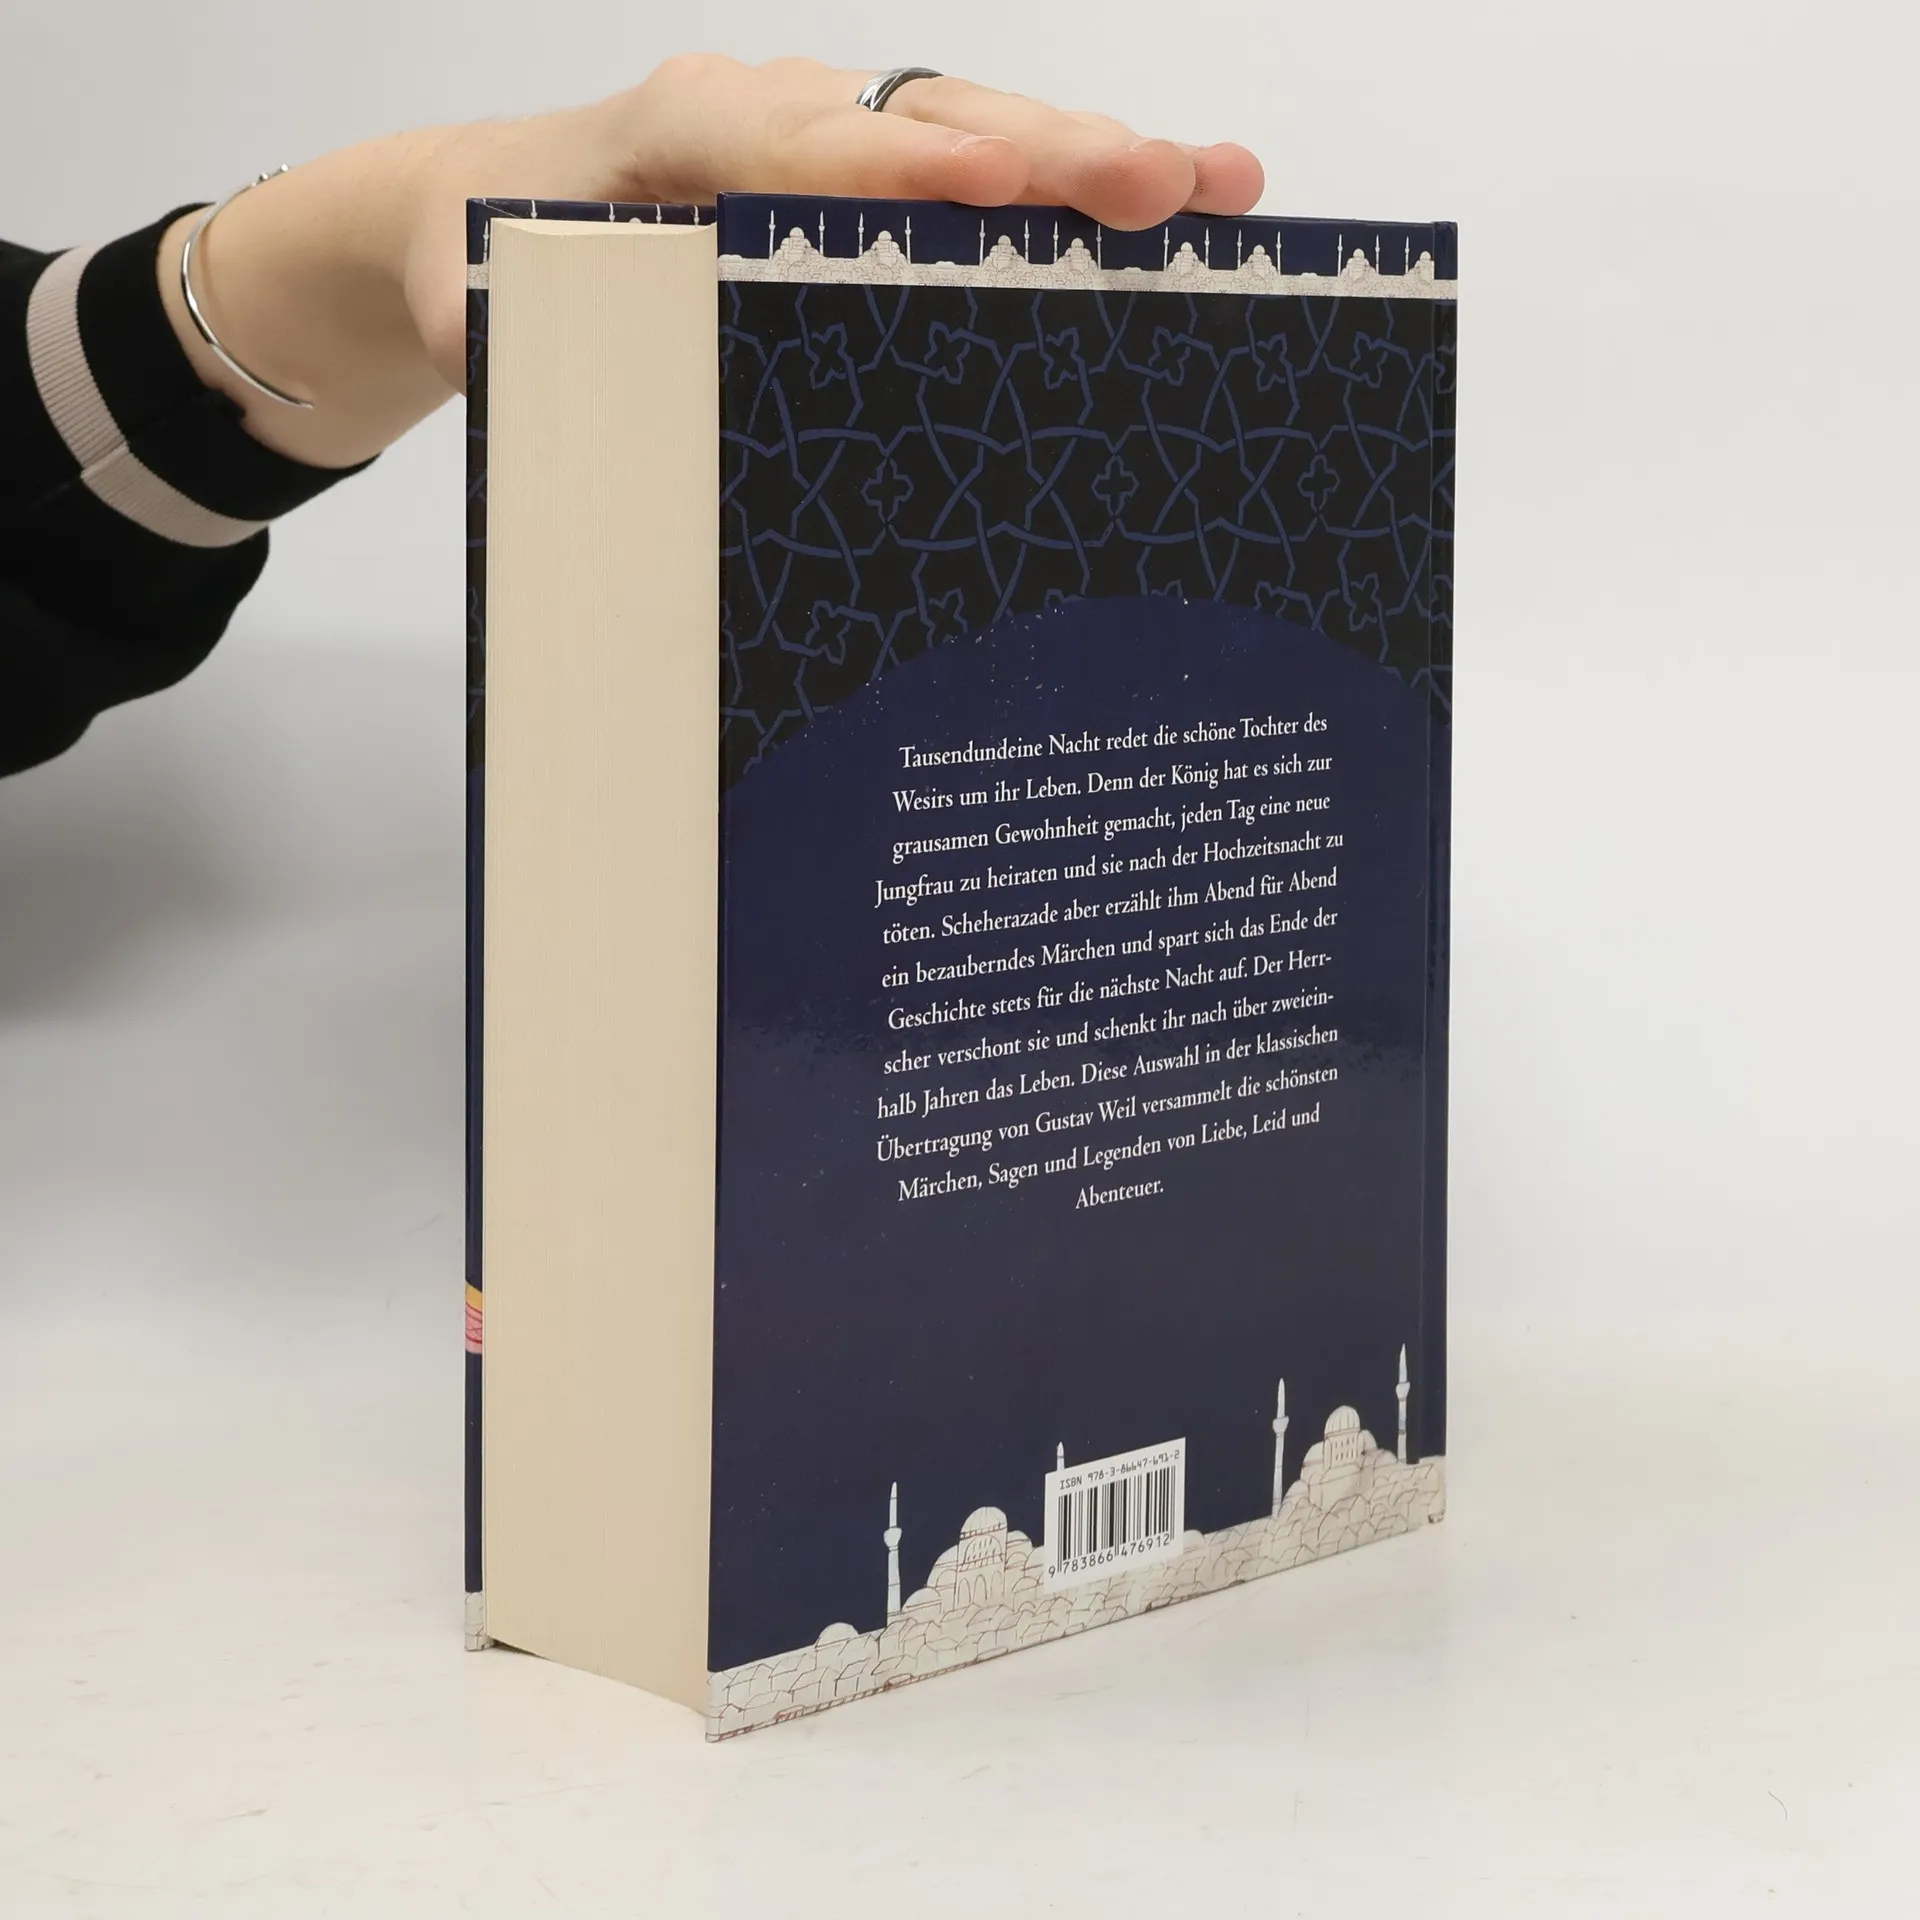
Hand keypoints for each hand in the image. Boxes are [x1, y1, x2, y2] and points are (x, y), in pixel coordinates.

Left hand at [159, 57, 1265, 469]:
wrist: (477, 210)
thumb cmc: (487, 265)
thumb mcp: (485, 312)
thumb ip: (533, 341)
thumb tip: (611, 411)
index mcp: (668, 133)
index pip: (790, 141)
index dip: (890, 166)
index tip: (983, 190)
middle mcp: (767, 112)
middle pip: (920, 121)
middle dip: (1044, 154)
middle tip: (1162, 187)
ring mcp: (828, 134)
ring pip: (972, 132)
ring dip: (1094, 162)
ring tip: (1220, 188)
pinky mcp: (863, 175)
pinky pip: (973, 172)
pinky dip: (1065, 192)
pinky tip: (1172, 209)